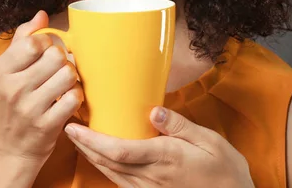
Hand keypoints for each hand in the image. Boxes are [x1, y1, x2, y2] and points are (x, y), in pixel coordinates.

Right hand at [0, 11, 83, 163]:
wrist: (7, 148)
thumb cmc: (10, 103)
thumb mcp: (7, 70)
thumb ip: (23, 39)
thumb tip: (42, 15)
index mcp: (2, 70)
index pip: (34, 43)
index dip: (49, 43)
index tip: (48, 51)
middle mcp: (13, 88)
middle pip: (56, 57)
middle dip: (63, 60)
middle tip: (58, 69)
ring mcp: (30, 108)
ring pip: (68, 76)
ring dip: (72, 78)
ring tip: (64, 84)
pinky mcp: (46, 126)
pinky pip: (74, 99)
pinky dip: (76, 97)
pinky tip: (68, 99)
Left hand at [64, 107, 254, 187]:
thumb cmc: (224, 170)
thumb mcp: (209, 141)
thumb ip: (179, 126)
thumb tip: (153, 111)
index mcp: (164, 158)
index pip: (119, 150)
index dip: (92, 140)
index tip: (74, 127)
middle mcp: (151, 176)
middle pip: (107, 162)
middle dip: (83, 145)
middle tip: (67, 127)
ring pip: (110, 173)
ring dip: (90, 156)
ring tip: (77, 139)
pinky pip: (120, 181)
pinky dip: (104, 167)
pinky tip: (99, 158)